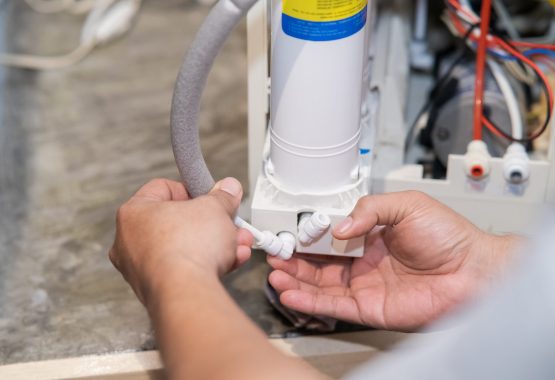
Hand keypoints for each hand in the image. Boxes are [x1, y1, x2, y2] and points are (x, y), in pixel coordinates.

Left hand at [109, 178, 252, 304]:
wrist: (187, 293)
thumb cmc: (187, 248)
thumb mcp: (215, 208)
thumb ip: (222, 196)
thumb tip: (227, 189)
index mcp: (133, 212)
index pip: (163, 189)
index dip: (193, 189)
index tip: (211, 196)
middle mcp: (130, 241)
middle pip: (177, 222)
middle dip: (210, 223)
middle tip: (226, 221)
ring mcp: (141, 269)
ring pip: (184, 248)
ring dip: (214, 244)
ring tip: (236, 243)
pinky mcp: (157, 290)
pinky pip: (184, 270)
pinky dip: (206, 264)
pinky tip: (229, 261)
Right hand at [268, 191, 516, 330]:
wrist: (473, 271)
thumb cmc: (448, 236)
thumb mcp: (406, 205)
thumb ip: (368, 209)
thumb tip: (337, 228)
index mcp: (369, 235)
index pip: (328, 237)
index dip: (306, 236)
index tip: (287, 233)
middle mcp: (363, 262)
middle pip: (318, 263)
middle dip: (294, 260)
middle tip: (273, 254)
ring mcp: (364, 286)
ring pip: (320, 286)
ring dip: (295, 281)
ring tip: (275, 273)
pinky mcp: (369, 309)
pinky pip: (333, 306)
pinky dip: (309, 302)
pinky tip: (291, 294)